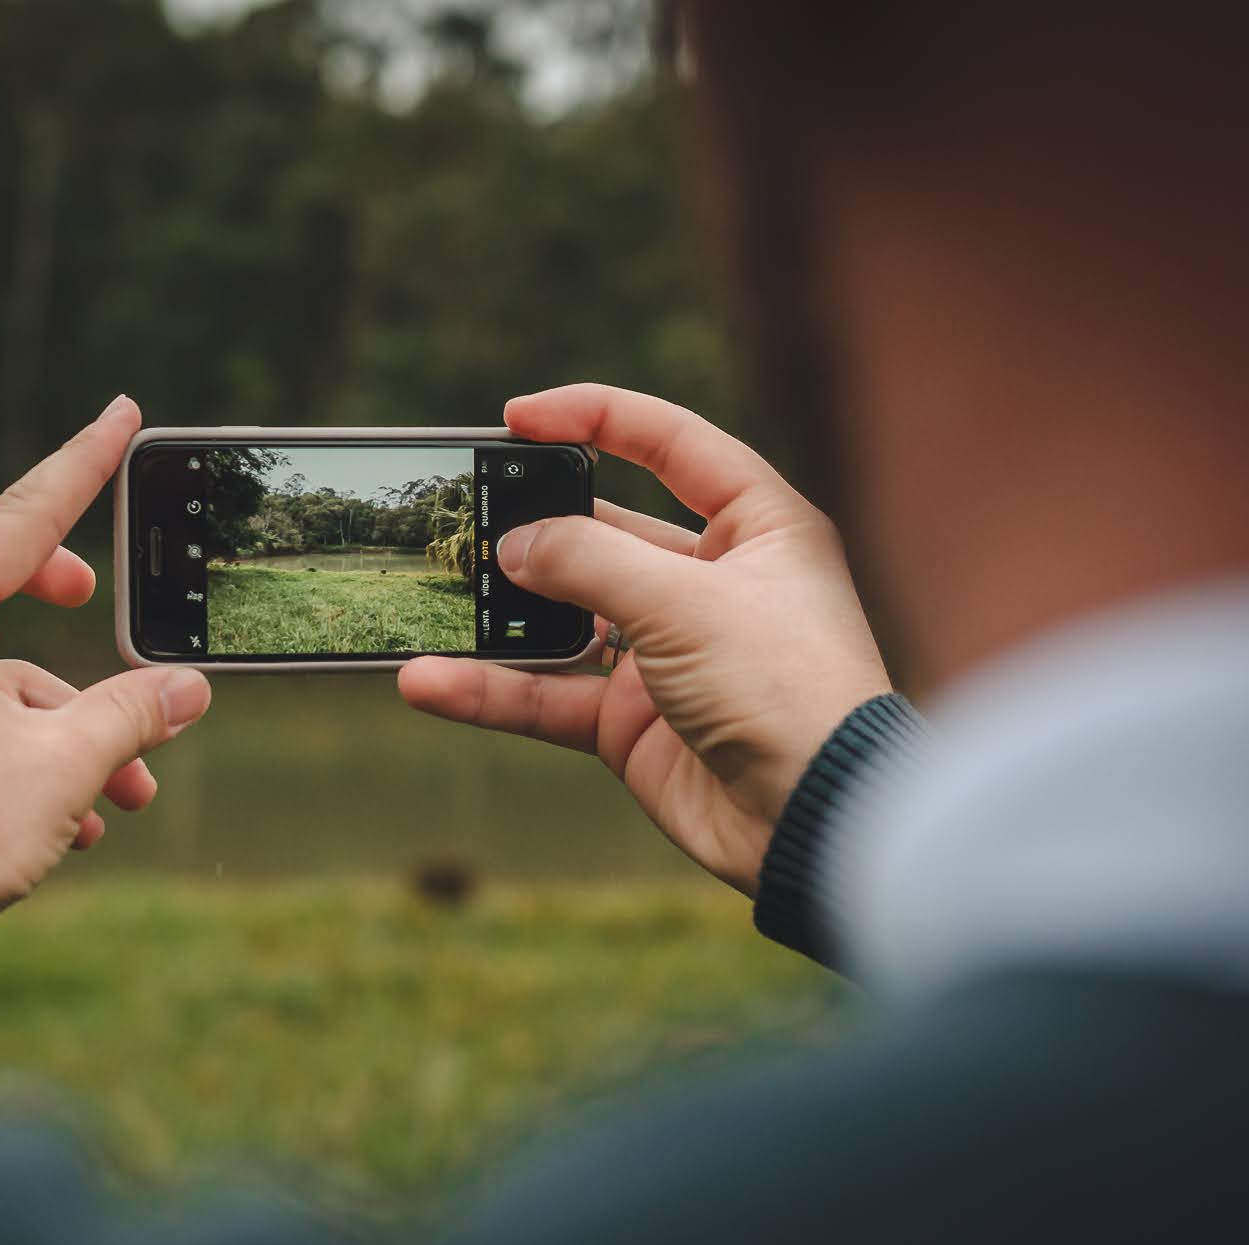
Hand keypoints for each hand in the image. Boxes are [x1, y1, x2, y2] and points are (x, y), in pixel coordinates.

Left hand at [0, 395, 210, 941]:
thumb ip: (130, 715)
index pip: (19, 519)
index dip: (79, 468)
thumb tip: (185, 690)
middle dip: (39, 573)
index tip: (118, 417)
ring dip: (65, 717)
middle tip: (86, 593)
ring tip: (125, 786)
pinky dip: (30, 759)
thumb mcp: (62, 765)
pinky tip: (73, 826)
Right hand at [399, 385, 888, 894]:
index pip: (671, 445)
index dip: (596, 417)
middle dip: (533, 527)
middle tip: (463, 518)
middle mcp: (712, 583)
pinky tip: (429, 682)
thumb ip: (588, 561)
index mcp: (757, 527)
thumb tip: (515, 547)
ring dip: (500, 615)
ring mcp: (668, 655)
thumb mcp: (685, 602)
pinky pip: (549, 696)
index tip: (517, 418)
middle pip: (604, 533)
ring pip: (565, 620)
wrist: (819, 823)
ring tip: (435, 599)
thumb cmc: (787, 690)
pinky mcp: (633, 723)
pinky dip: (491, 691)